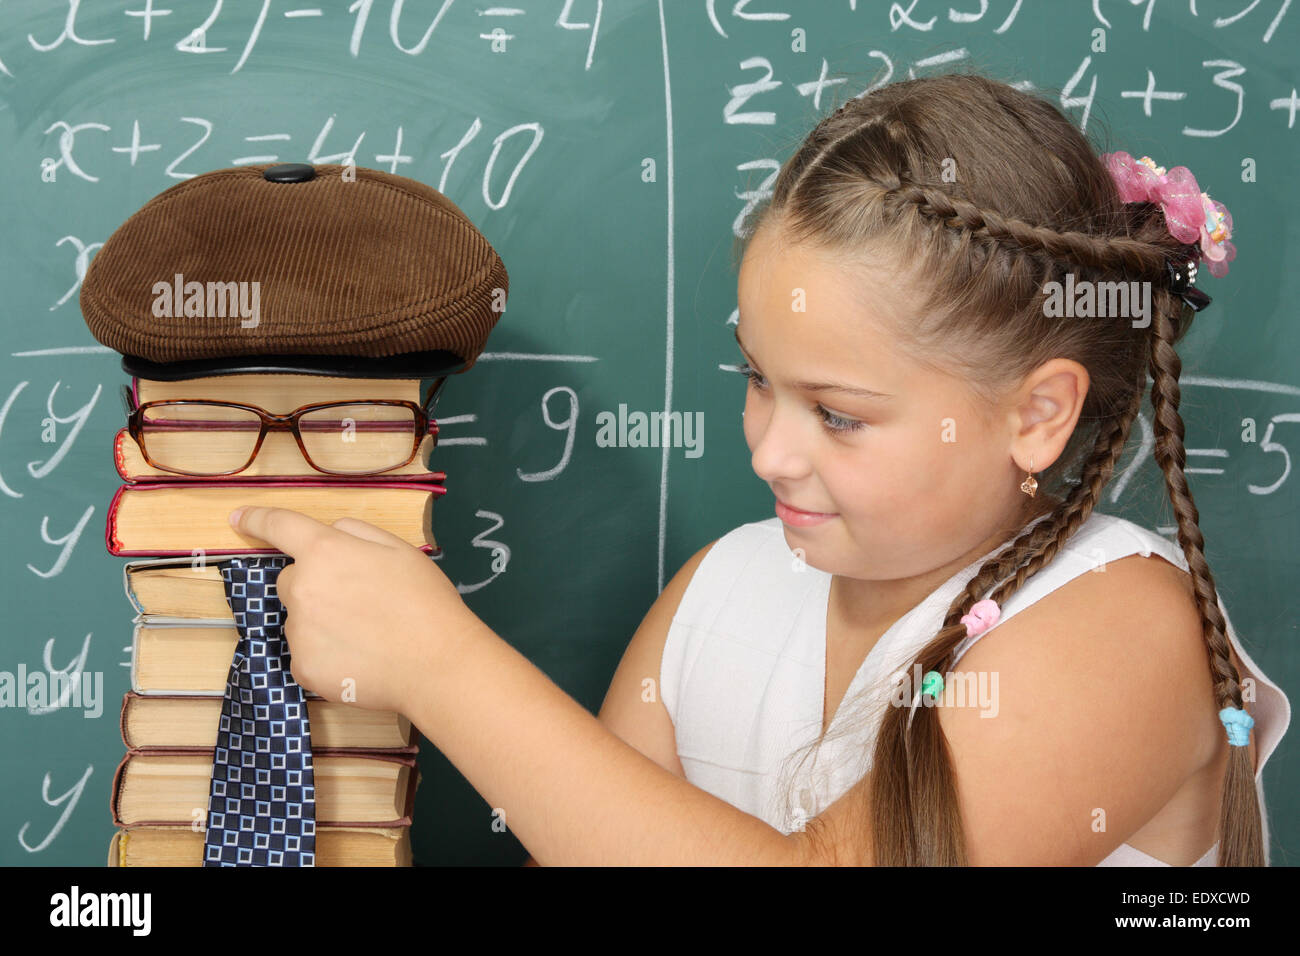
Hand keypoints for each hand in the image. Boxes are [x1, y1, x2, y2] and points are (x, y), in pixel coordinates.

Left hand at [226, 505, 476, 715]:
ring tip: (366, 635)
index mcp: (326, 551)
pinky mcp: (302, 667)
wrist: (437, 663)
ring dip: (322, 623)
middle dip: (314, 585)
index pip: (279, 526)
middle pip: (290, 580)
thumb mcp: (400, 549)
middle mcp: (302, 588)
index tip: (237, 517)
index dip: (256, 519)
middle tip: (358, 602)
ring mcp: (299, 631)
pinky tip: (360, 658)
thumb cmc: (425, 602)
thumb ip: (357, 533)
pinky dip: (327, 655)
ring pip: (300, 620)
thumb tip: (331, 534)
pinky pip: (306, 654)